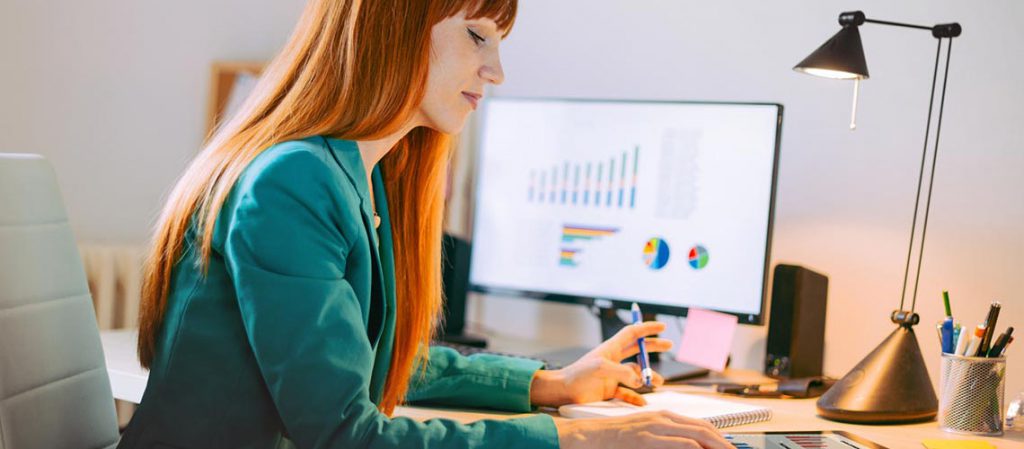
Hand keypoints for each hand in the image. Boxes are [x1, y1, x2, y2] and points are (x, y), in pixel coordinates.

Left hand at [531, 321, 672, 406]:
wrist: (563, 392)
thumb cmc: (578, 376)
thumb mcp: (601, 369)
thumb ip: (622, 373)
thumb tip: (640, 380)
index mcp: (610, 348)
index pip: (631, 333)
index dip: (646, 328)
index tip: (661, 326)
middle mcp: (613, 360)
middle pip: (637, 349)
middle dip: (653, 347)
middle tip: (669, 345)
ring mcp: (612, 375)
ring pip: (635, 373)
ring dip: (648, 376)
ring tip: (657, 382)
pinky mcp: (609, 390)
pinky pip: (627, 393)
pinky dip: (635, 397)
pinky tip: (642, 402)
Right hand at [556, 411, 732, 448]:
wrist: (590, 436)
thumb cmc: (616, 438)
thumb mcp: (645, 434)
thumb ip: (666, 439)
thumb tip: (687, 447)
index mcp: (664, 416)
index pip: (701, 425)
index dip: (719, 437)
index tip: (730, 447)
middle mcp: (663, 418)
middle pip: (704, 428)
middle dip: (723, 442)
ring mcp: (655, 427)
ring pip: (697, 434)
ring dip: (716, 445)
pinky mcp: (647, 438)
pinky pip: (678, 442)